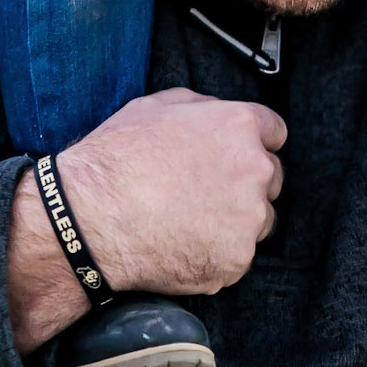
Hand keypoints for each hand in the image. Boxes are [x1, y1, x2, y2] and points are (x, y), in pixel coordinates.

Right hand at [7, 89, 285, 354]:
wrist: (91, 221)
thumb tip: (217, 114)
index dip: (253, 142)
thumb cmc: (116, 161)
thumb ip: (202, 107)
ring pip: (259, 219)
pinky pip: (237, 255)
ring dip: (236, 220)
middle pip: (271, 176)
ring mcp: (248, 218)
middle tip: (206, 192)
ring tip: (190, 221)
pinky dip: (217, 253)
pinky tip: (183, 244)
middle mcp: (254, 169)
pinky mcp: (237, 259)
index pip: (274, 132)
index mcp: (238, 126)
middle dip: (246, 182)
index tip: (237, 156)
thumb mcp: (156, 107)